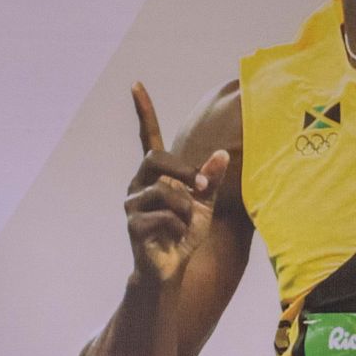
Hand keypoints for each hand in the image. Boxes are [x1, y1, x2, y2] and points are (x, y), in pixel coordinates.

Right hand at [125, 83, 228, 288]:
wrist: (171, 270)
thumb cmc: (184, 234)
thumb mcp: (205, 204)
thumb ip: (211, 179)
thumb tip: (222, 153)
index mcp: (155, 174)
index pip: (147, 136)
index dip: (143, 111)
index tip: (136, 85)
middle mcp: (138, 183)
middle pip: (156, 156)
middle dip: (184, 171)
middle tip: (202, 190)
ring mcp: (132, 202)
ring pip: (166, 190)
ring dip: (187, 208)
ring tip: (187, 224)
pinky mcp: (133, 223)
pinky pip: (166, 215)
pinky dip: (180, 227)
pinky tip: (174, 237)